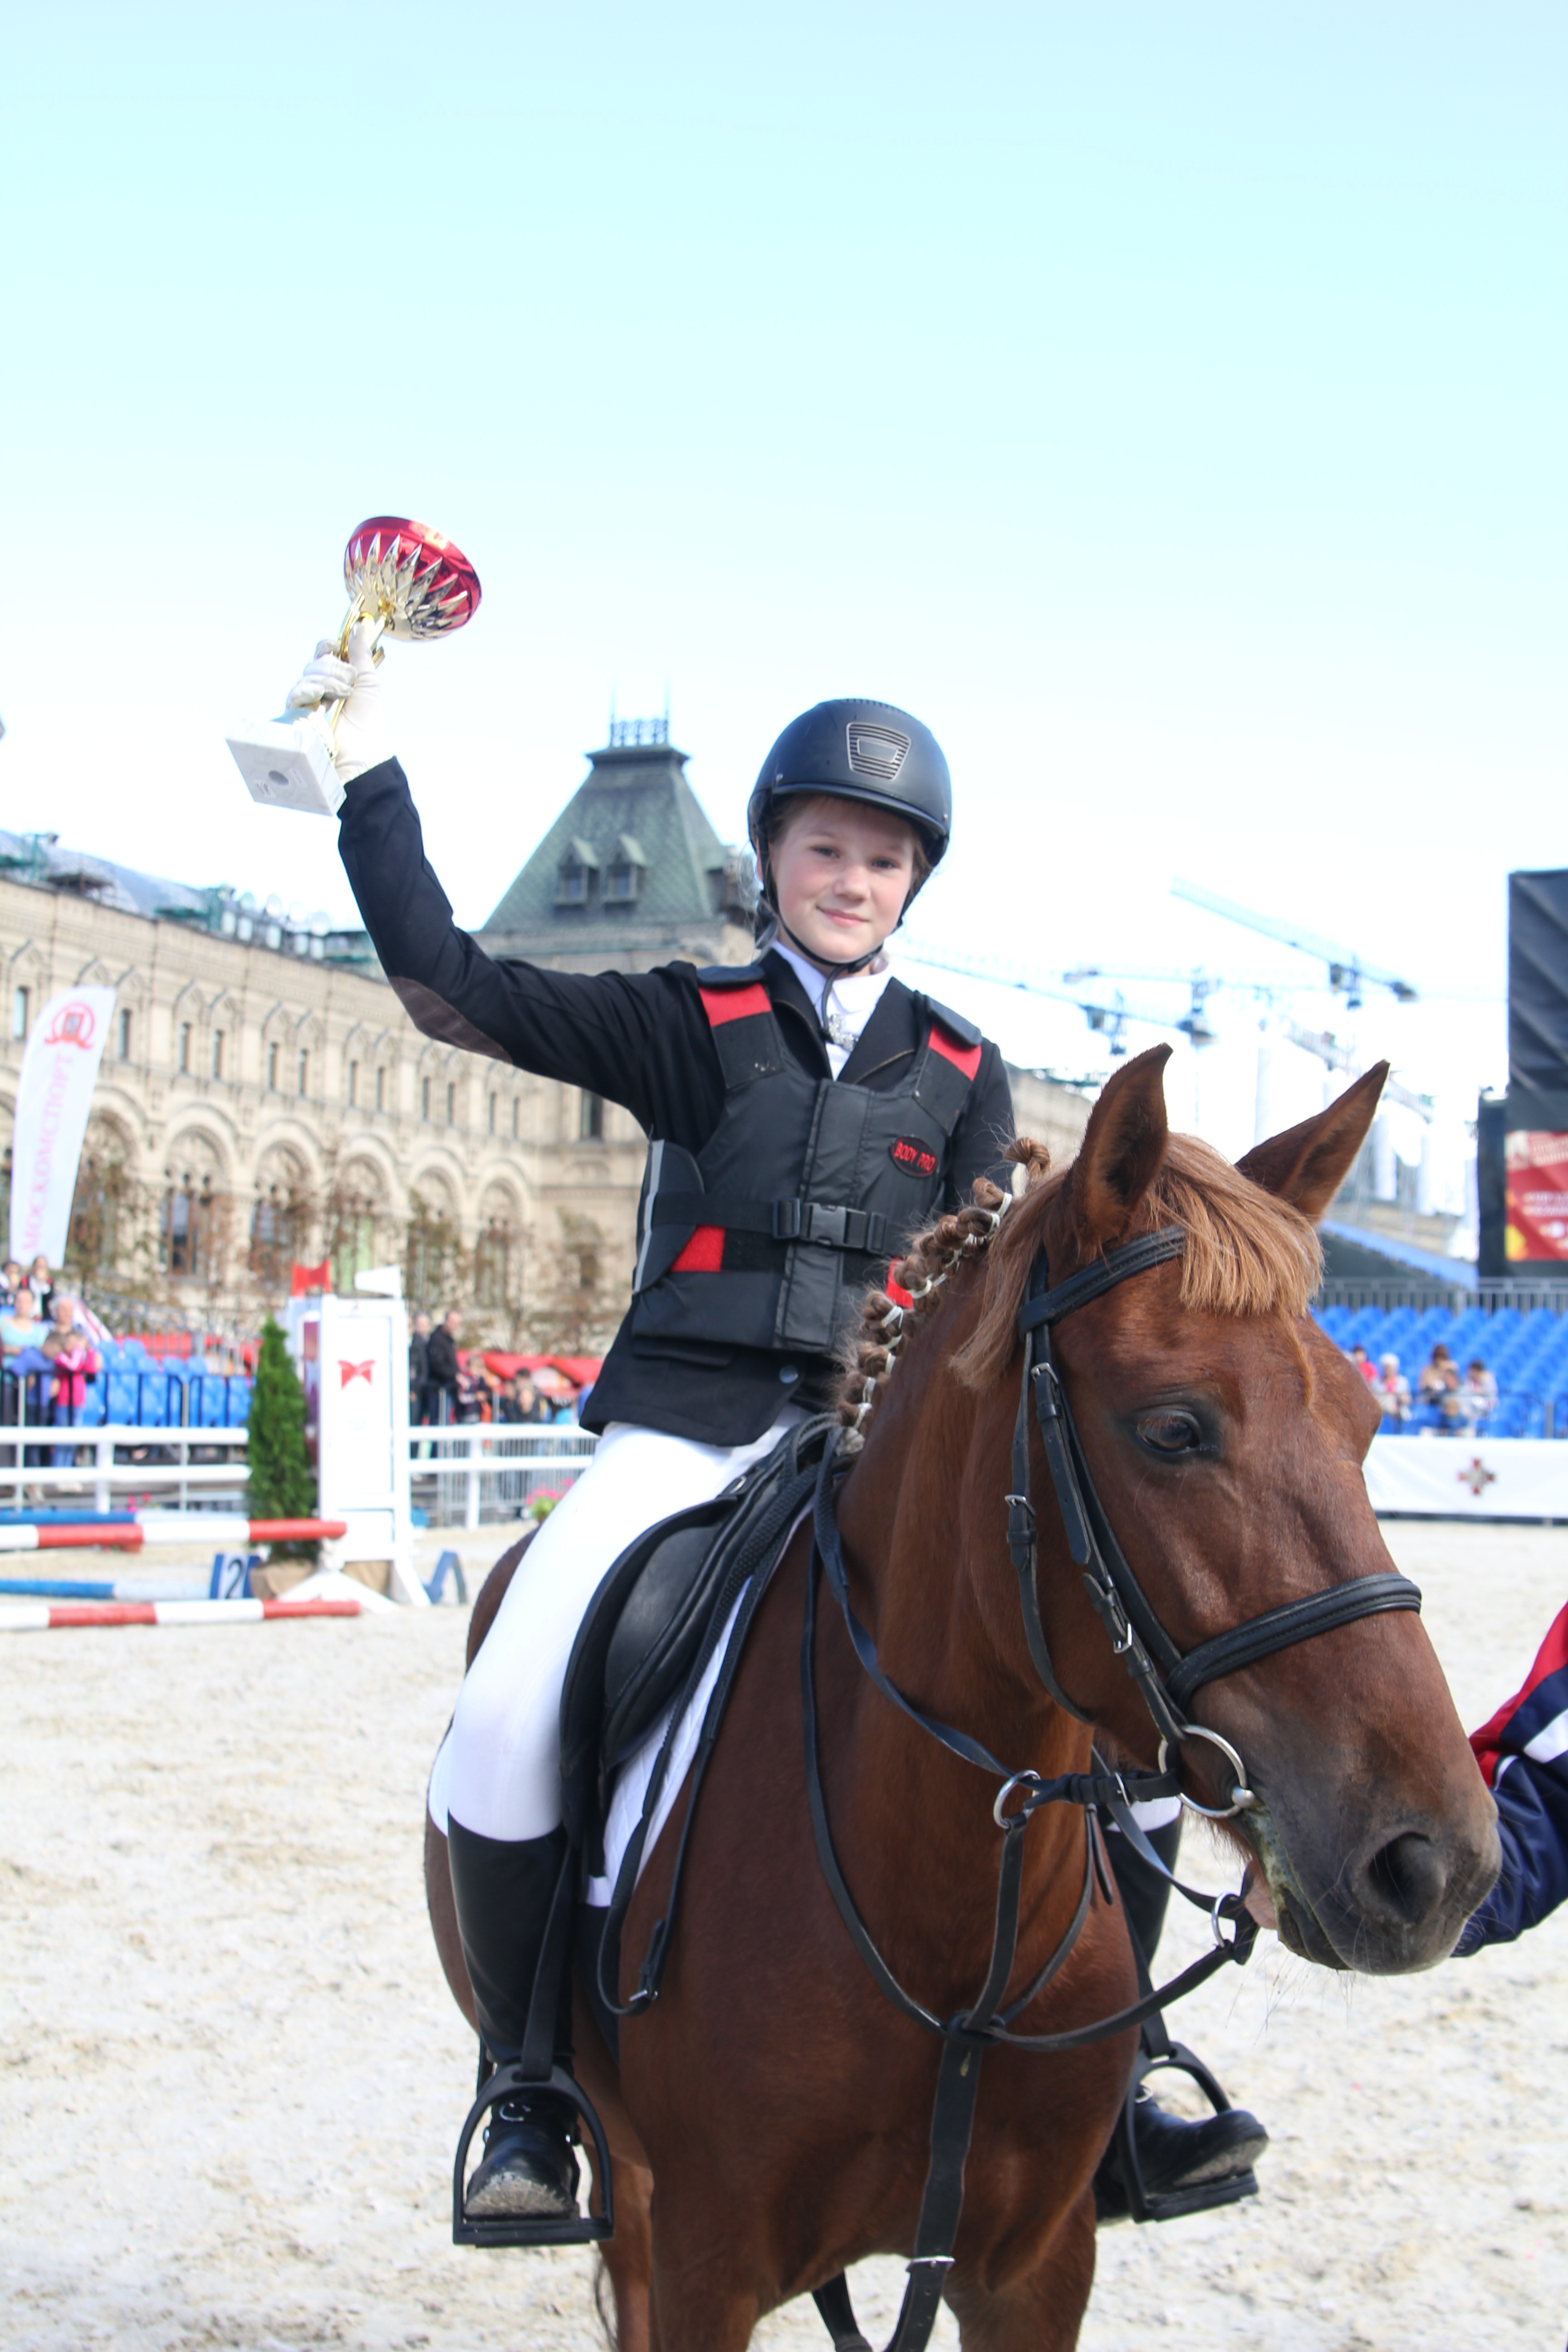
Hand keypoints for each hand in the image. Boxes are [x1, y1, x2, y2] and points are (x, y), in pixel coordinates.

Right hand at [282, 620, 393, 783]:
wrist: (363, 754)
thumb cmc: (368, 723)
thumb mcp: (368, 683)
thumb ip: (361, 655)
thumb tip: (359, 627)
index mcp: (335, 679)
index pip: (323, 654)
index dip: (328, 646)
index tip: (337, 645)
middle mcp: (318, 690)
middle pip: (315, 663)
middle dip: (333, 668)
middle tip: (349, 684)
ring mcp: (307, 704)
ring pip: (306, 676)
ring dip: (326, 682)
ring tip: (342, 696)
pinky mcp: (297, 718)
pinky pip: (295, 694)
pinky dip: (307, 690)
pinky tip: (319, 696)